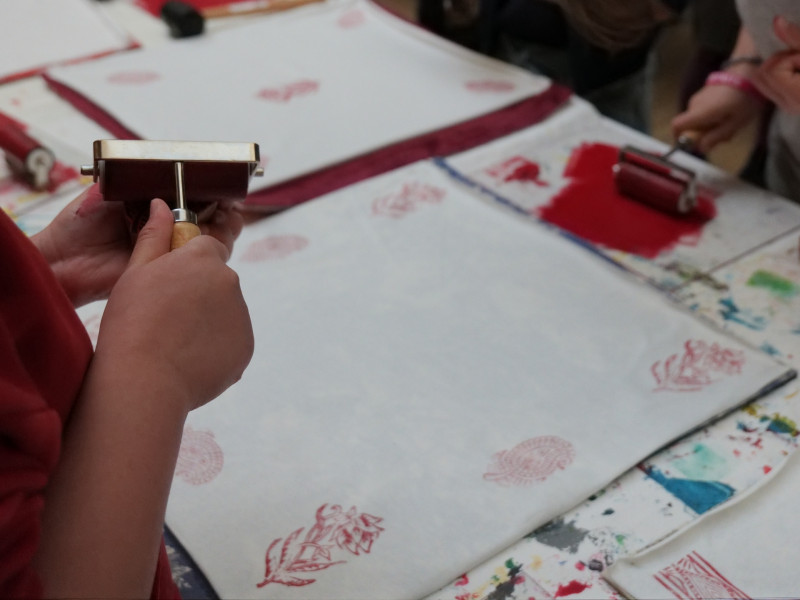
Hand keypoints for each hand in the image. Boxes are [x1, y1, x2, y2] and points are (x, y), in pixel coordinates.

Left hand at [32, 184, 244, 306]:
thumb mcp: (107, 192)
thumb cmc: (77, 225)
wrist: (62, 261)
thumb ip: (136, 183)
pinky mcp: (168, 272)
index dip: (208, 190)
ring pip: (209, 239)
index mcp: (150, 207)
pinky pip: (197, 261)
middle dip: (223, 209)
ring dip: (223, 226)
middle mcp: (164, 228)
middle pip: (206, 217)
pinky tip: (217, 234)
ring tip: (228, 216)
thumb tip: (168, 175)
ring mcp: (168, 251)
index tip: (220, 182)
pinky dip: (213, 247)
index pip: (189, 196)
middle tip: (230, 201)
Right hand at [95, 198, 253, 410]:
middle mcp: (231, 282)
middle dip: (199, 293)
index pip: (206, 248)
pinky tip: (188, 359)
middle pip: (218, 280)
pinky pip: (232, 340)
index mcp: (204, 258)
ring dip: (208, 321)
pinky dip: (215, 347)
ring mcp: (242, 316)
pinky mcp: (246, 347)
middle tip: (166, 317)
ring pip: (226, 311)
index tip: (169, 284)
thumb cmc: (132, 323)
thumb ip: (154, 236)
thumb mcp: (135, 272)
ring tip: (174, 342)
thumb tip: (162, 204)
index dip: (187, 264)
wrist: (145, 380)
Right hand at [671, 82, 762, 154]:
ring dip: (710, 125)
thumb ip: (715, 137)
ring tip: (730, 124)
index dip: (679, 137)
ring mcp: (699, 97)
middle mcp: (694, 105)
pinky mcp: (705, 92)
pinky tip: (729, 114)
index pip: (677, 125)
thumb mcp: (735, 123)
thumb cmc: (744, 98)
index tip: (691, 144)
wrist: (750, 70)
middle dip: (703, 134)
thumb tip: (701, 149)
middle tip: (723, 136)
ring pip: (697, 118)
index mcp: (700, 112)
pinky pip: (703, 110)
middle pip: (689, 125)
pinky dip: (712, 116)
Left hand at [750, 16, 799, 112]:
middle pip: (761, 74)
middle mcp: (792, 107)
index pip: (771, 70)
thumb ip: (797, 37)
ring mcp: (788, 108)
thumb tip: (776, 21)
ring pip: (761, 78)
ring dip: (783, 65)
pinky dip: (781, 72)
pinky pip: (766, 83)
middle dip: (784, 59)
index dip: (790, 56)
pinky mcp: (788, 104)